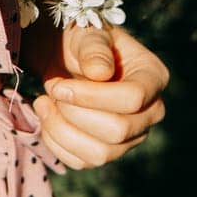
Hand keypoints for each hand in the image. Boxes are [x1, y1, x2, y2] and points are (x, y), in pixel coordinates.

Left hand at [30, 21, 168, 170]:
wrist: (68, 55)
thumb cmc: (83, 40)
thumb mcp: (87, 33)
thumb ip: (94, 49)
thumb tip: (100, 73)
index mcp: (152, 77)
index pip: (133, 99)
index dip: (92, 97)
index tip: (59, 86)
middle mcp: (150, 112)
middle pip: (118, 131)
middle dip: (75, 113)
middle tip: (52, 90)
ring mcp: (131, 136)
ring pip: (100, 154)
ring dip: (62, 130)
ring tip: (44, 103)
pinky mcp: (108, 151)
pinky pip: (82, 162)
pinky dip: (56, 143)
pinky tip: (47, 117)